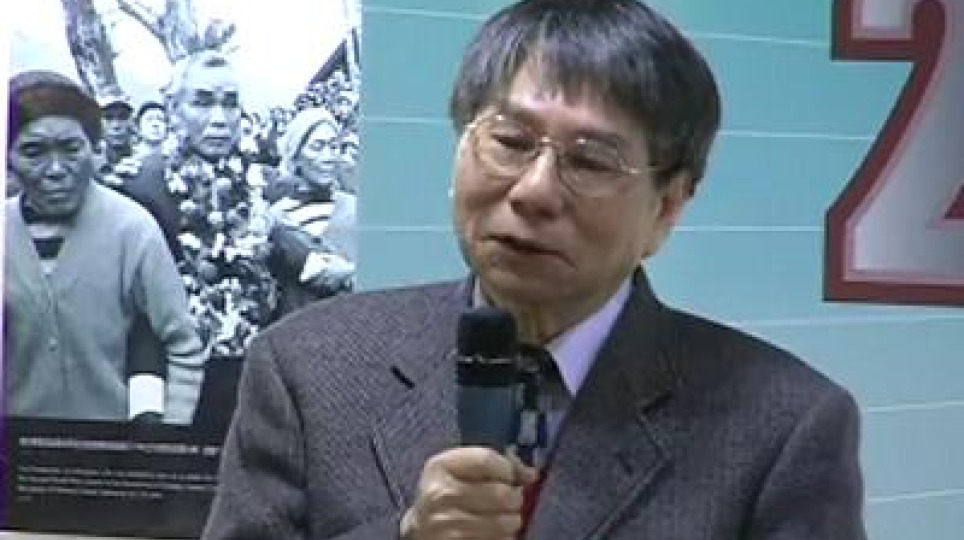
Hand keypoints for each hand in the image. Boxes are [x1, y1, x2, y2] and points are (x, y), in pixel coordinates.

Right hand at [400, 447, 537, 539]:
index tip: (510, 477)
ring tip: (502, 519)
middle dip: (514, 499)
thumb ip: (495, 465)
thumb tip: (531, 474)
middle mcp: (439, 494)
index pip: (487, 460)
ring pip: (503, 522)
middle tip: (511, 502)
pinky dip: (502, 539)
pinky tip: (494, 534)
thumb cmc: (448, 496)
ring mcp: (445, 524)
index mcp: (440, 466)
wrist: (420, 530)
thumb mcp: (461, 471)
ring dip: (511, 522)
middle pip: (500, 493)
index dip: (507, 469)